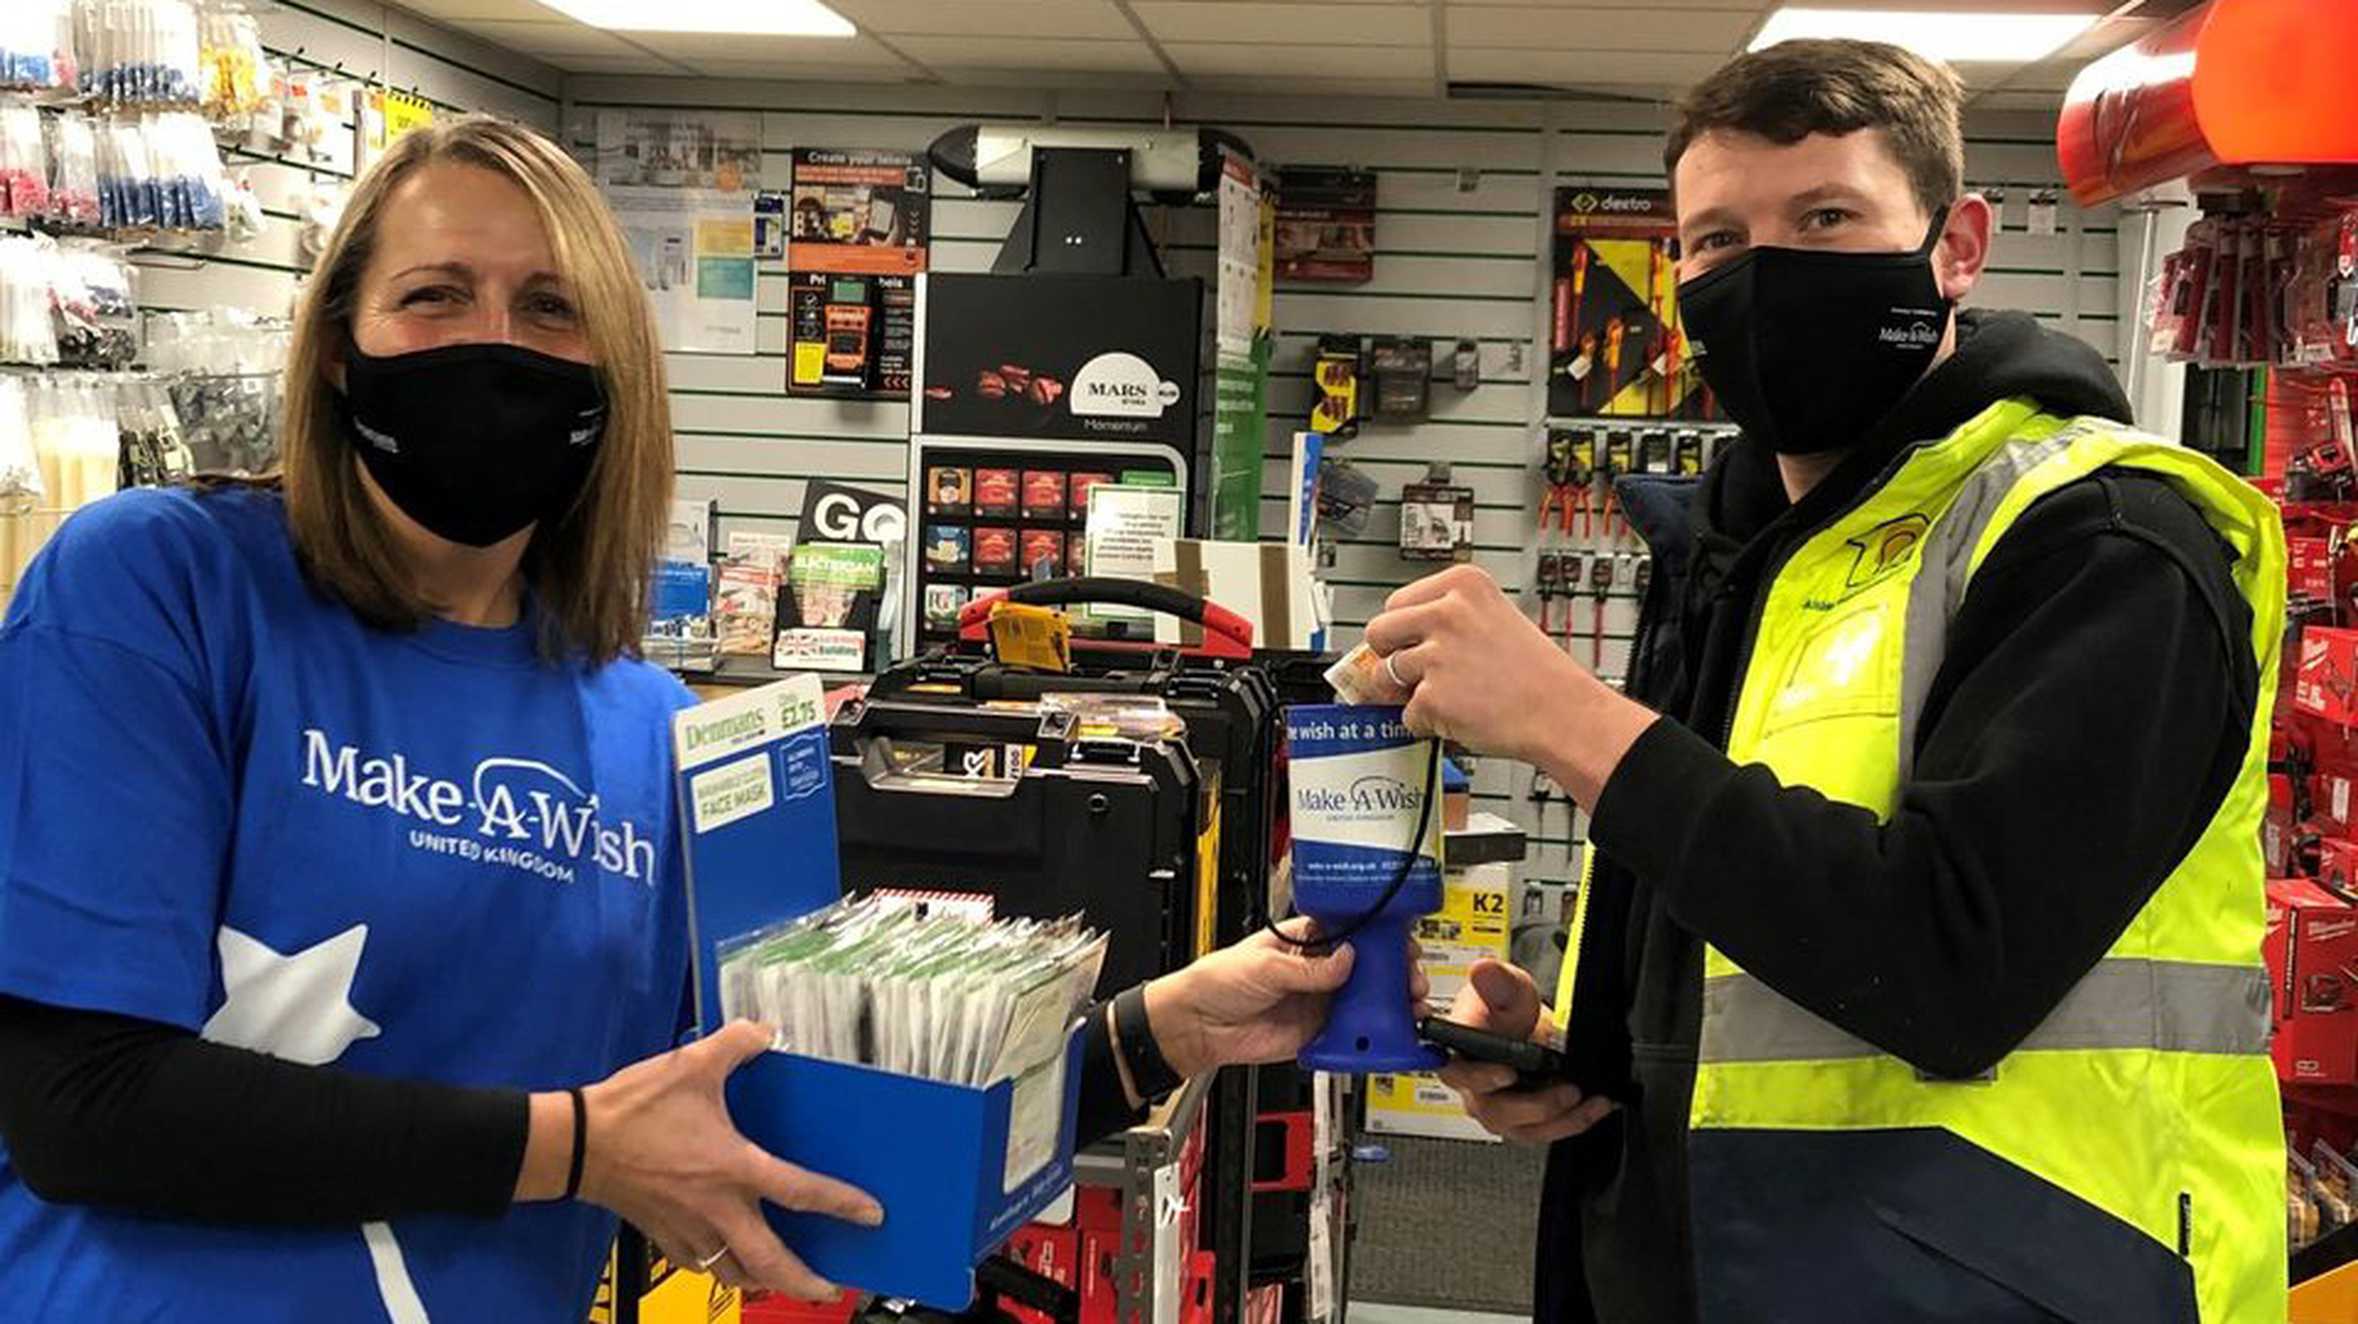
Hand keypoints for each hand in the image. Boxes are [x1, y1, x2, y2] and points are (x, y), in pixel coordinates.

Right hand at [576, 1022, 883, 1298]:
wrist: (576, 1143)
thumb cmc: (635, 1107)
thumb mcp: (692, 1063)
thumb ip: (737, 1042)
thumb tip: (768, 1029)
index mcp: (732, 1167)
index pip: (799, 1191)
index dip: (840, 1204)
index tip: (871, 1216)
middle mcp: (717, 1208)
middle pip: (770, 1260)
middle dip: (804, 1280)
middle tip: (831, 1289)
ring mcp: (688, 1228)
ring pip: (735, 1272)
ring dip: (764, 1281)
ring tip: (785, 1282)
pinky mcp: (663, 1236)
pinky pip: (702, 1265)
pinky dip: (723, 1270)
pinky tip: (731, 1263)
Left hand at [1142, 920, 1397, 1077]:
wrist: (1198, 1026)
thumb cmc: (1217, 981)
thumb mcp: (1266, 965)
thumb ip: (1310, 969)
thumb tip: (1348, 960)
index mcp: (1305, 940)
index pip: (1352, 932)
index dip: (1380, 937)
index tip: (1401, 943)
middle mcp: (1318, 969)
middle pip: (1368, 967)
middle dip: (1394, 972)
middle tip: (1411, 978)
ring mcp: (1320, 1001)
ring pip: (1366, 1000)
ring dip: (1390, 1003)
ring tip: (1409, 1006)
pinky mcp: (1317, 1032)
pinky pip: (1351, 1033)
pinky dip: (1371, 1035)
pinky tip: (1387, 1032)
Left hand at [1362, 565, 1593, 763]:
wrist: (1564, 714)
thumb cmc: (1537, 673)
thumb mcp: (1493, 619)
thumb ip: (1445, 621)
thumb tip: (1396, 641)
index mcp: (1463, 584)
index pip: (1397, 601)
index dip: (1403, 629)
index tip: (1411, 642)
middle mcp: (1447, 613)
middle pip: (1378, 631)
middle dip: (1388, 655)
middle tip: (1414, 672)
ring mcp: (1437, 656)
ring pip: (1385, 675)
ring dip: (1407, 693)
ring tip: (1448, 695)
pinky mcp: (1433, 697)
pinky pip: (1406, 714)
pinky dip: (1427, 723)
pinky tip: (1460, 716)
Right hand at [1434, 959, 1614, 1144]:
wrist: (1524, 1027)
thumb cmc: (1505, 1010)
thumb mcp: (1507, 987)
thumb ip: (1496, 980)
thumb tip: (1482, 970)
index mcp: (1459, 1054)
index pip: (1459, 1073)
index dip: (1481, 1078)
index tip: (1508, 1073)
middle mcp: (1474, 1088)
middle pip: (1494, 1110)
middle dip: (1534, 1106)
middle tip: (1565, 1090)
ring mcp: (1499, 1108)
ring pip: (1523, 1128)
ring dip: (1560, 1119)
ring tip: (1586, 1100)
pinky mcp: (1524, 1121)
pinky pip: (1545, 1131)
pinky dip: (1574, 1121)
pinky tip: (1594, 1107)